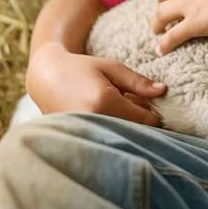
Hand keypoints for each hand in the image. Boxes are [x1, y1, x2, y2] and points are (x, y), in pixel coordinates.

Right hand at [27, 43, 166, 125]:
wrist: (45, 77)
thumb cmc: (81, 68)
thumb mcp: (111, 68)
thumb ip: (138, 82)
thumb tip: (162, 91)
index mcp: (105, 102)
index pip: (146, 120)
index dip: (152, 113)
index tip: (148, 105)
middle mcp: (94, 121)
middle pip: (135, 132)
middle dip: (140, 122)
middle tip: (133, 107)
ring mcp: (84, 133)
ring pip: (121, 137)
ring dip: (126, 127)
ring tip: (117, 110)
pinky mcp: (77, 139)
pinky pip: (105, 140)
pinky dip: (112, 132)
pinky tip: (106, 118)